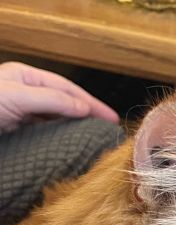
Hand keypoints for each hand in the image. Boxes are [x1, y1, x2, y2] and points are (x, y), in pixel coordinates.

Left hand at [0, 61, 118, 133]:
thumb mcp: (16, 96)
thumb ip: (50, 99)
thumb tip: (83, 107)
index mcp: (25, 77)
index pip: (66, 88)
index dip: (90, 102)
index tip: (110, 116)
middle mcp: (25, 93)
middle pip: (64, 103)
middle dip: (87, 114)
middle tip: (109, 128)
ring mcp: (20, 114)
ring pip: (55, 120)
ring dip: (74, 129)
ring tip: (94, 139)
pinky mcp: (17, 134)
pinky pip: (45, 136)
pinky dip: (60, 140)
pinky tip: (71, 146)